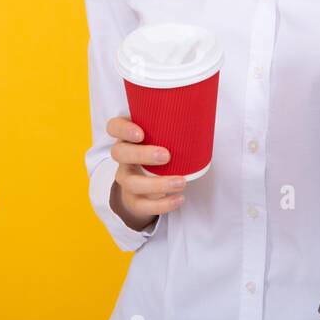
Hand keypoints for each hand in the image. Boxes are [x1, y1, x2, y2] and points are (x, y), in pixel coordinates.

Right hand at [106, 115, 186, 231]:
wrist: (144, 187)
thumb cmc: (160, 151)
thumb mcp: (162, 137)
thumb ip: (174, 127)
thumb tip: (205, 113)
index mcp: (128, 137)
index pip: (114, 127)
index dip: (123, 129)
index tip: (141, 133)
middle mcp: (122, 157)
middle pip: (119, 153)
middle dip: (142, 155)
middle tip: (167, 156)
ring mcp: (126, 179)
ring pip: (131, 183)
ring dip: (157, 183)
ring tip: (181, 182)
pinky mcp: (133, 200)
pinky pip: (142, 205)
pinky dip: (162, 204)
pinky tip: (179, 198)